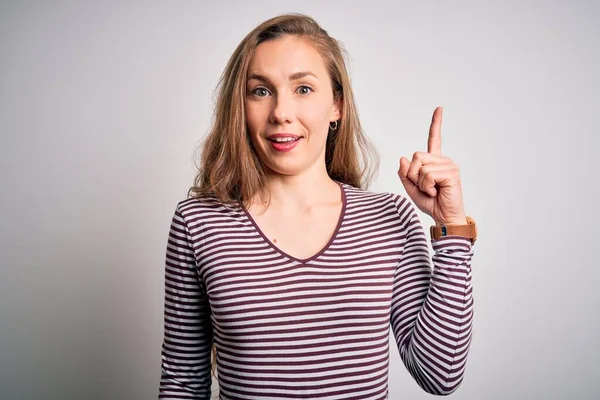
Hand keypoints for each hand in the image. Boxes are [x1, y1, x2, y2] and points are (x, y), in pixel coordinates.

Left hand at [397, 106, 466, 225]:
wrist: (444, 218)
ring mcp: (449, 165)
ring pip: (420, 166)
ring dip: (420, 183)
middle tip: (425, 188)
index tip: (439, 108)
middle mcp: (444, 160)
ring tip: (432, 191)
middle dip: (413, 175)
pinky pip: (428, 175)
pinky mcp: (451, 173)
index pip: (435, 139)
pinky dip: (427, 186)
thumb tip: (403, 158)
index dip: (436, 124)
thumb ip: (405, 174)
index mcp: (435, 162)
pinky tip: (436, 192)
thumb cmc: (431, 203)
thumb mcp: (411, 189)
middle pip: (416, 156)